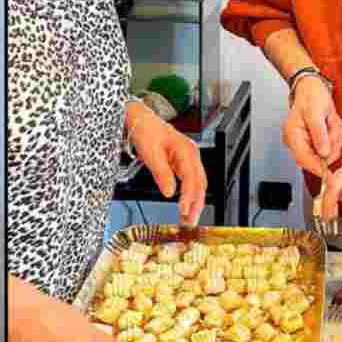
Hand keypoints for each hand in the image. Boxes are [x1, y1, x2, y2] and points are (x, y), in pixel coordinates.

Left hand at [130, 112, 206, 226]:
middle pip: (200, 183)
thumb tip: (169, 192)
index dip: (189, 197)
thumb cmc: (145, 131)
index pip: (191, 178)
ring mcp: (190, 157)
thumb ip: (161, 173)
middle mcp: (191, 153)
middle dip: (197, 204)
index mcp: (185, 150)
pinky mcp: (184, 161)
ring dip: (195, 201)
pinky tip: (186, 204)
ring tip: (189, 217)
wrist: (141, 120)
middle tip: (190, 221)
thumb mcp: (150, 153)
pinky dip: (191, 193)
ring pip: (199, 183)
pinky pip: (192, 179)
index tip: (184, 211)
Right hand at [283, 76, 341, 176]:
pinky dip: (335, 137)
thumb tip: (324, 154)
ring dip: (335, 139)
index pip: (303, 159)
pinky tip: (331, 124)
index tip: (329, 175)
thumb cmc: (310, 97)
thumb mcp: (316, 113)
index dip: (317, 168)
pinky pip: (330, 147)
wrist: (312, 89)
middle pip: (317, 158)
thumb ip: (319, 134)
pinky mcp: (314, 142)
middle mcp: (296, 142)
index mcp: (292, 136)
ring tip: (331, 122)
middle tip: (333, 126)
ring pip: (327, 153)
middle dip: (331, 145)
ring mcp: (306, 143)